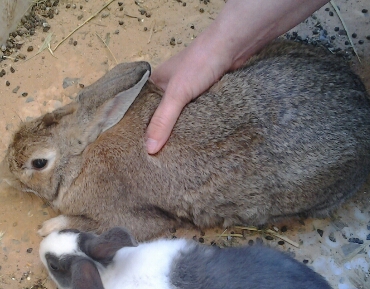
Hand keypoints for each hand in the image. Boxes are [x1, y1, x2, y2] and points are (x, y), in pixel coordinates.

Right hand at [145, 31, 233, 153]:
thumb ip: (163, 121)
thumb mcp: (177, 93)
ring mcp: (186, 94)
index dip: (137, 130)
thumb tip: (149, 150)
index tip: (135, 151)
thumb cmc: (199, 63)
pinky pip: (193, 117)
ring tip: (170, 157)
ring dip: (177, 133)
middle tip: (153, 160)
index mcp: (154, 84)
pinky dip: (192, 128)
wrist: (234, 46)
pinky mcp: (203, 98)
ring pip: (177, 119)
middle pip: (159, 117)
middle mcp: (167, 89)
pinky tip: (190, 144)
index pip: (139, 111)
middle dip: (158, 135)